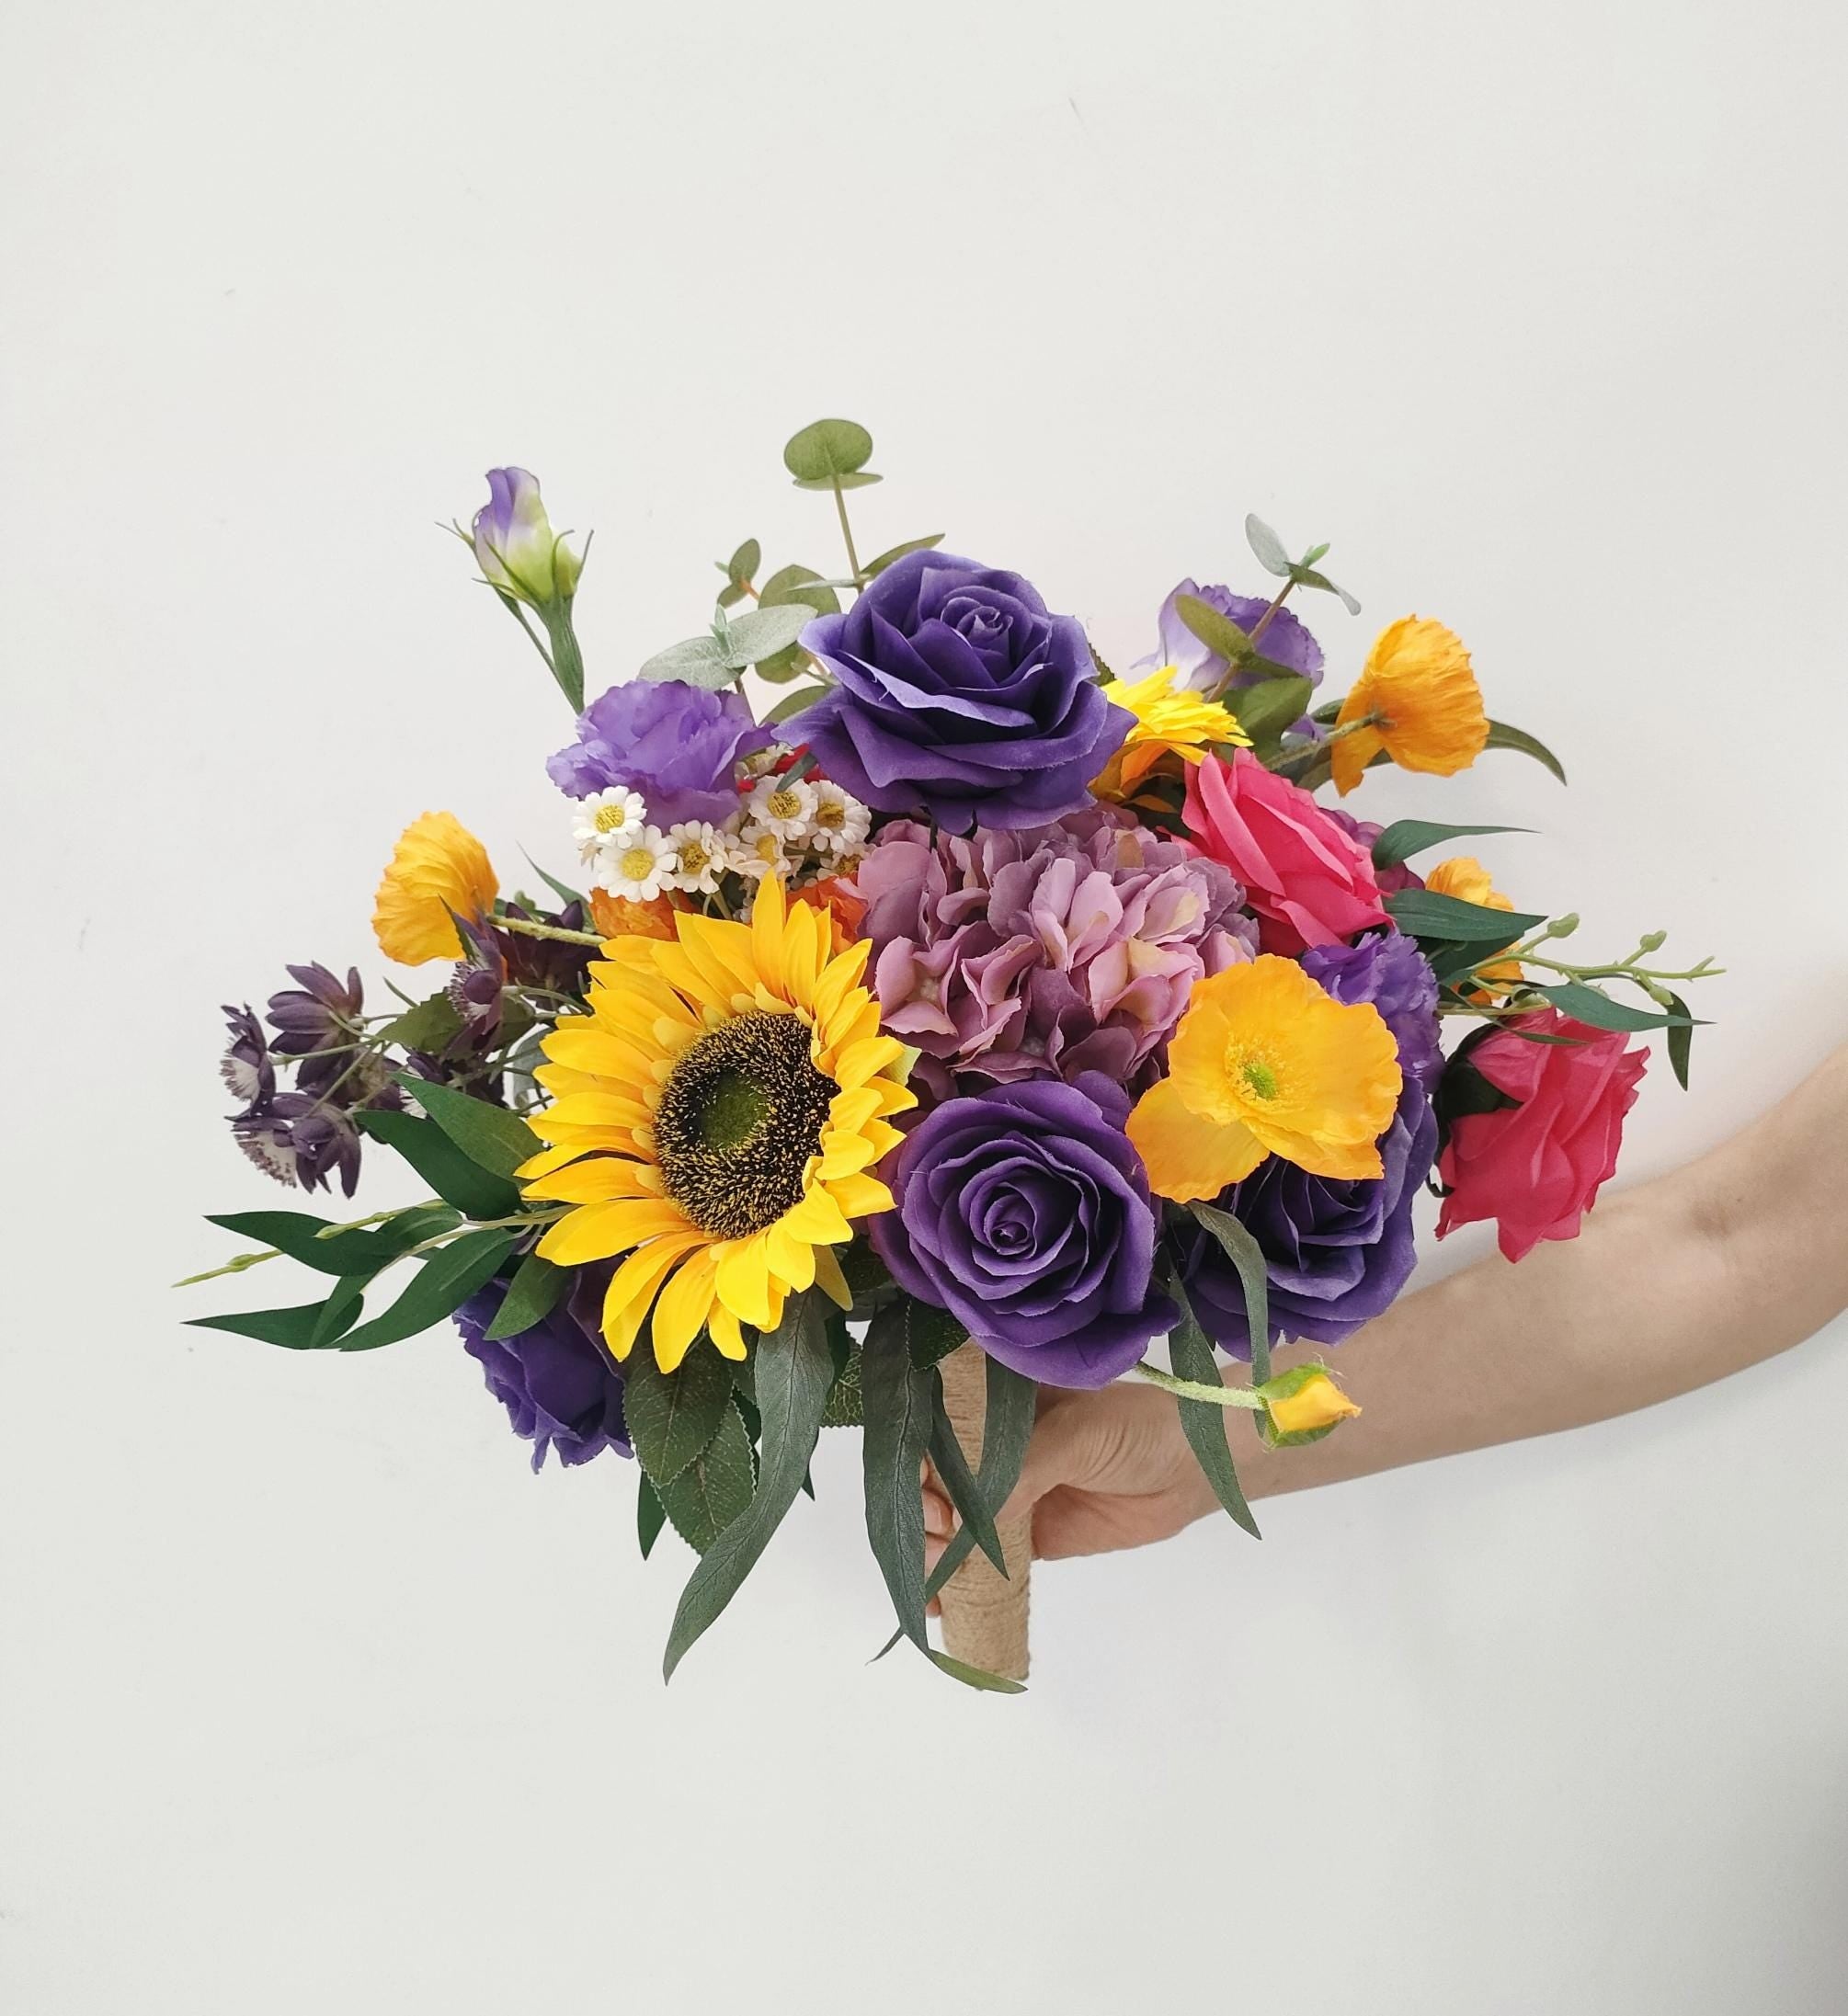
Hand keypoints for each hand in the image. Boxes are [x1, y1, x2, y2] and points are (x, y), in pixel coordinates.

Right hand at [923, 1382, 1220, 1575]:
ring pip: (950, 1522)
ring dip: (932, 1550)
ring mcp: (1006, 1491)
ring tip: (937, 1576)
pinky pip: (981, 1558)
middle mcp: (990, 1444)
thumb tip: (969, 1516)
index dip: (918, 1459)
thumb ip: (1022, 1468)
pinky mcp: (1025, 1534)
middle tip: (942, 1534)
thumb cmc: (1137, 1428)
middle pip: (932, 1479)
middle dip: (922, 1510)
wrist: (1193, 1468)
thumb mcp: (1076, 1434)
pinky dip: (958, 1580)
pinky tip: (942, 1602)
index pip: (934, 1426)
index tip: (927, 1490)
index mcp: (994, 1400)